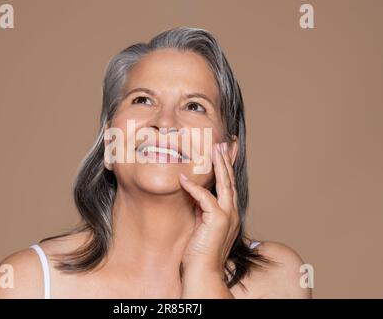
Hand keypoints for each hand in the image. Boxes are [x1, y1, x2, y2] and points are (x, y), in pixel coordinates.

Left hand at [178, 142, 239, 297]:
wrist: (203, 273)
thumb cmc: (199, 253)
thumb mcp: (201, 225)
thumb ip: (201, 209)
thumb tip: (194, 194)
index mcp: (228, 214)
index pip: (229, 186)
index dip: (227, 169)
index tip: (224, 153)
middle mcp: (232, 213)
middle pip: (230, 181)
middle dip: (226, 160)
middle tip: (223, 144)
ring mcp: (227, 216)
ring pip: (225, 184)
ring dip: (218, 165)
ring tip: (214, 149)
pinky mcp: (218, 221)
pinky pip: (206, 198)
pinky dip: (194, 188)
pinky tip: (184, 179)